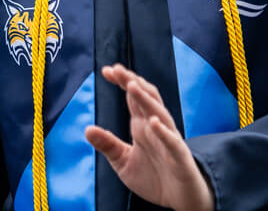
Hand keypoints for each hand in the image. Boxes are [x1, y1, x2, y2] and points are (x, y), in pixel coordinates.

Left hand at [84, 64, 213, 210]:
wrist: (179, 200)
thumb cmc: (154, 178)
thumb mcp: (123, 161)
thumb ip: (107, 145)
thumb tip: (87, 129)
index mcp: (143, 126)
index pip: (134, 97)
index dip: (123, 82)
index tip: (107, 70)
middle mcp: (156, 128)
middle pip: (147, 98)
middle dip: (133, 82)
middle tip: (116, 70)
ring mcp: (169, 140)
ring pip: (160, 113)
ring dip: (147, 99)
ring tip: (132, 85)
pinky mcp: (179, 157)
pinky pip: (172, 142)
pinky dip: (164, 132)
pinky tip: (153, 122)